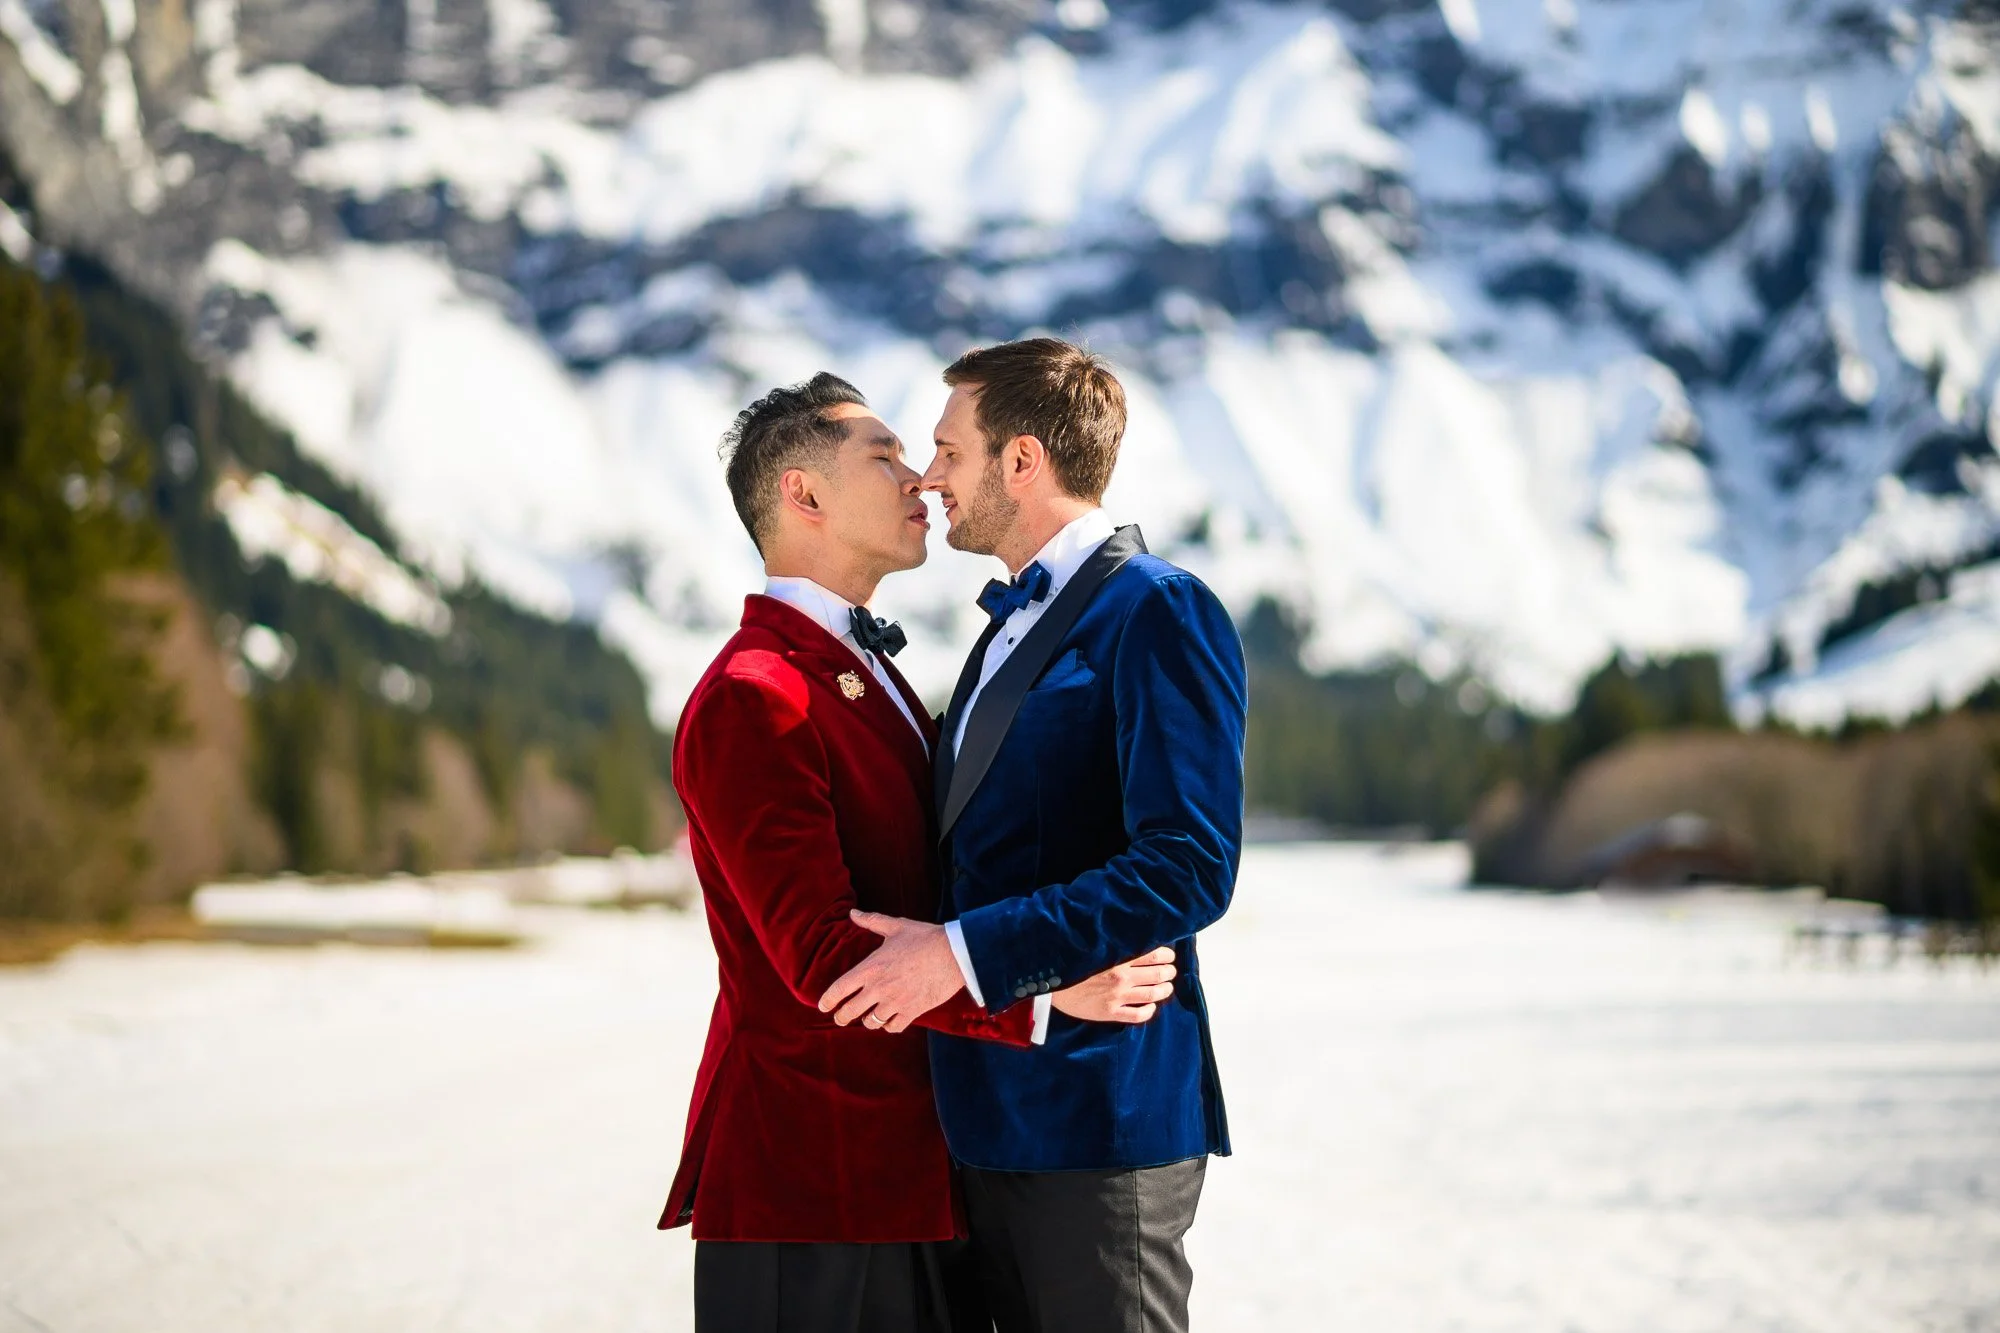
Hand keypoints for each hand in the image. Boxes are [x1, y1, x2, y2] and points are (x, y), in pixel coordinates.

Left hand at [817, 912, 965, 1032]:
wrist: (954, 953)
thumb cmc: (924, 937)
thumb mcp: (895, 926)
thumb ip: (871, 921)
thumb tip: (853, 913)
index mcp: (871, 968)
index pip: (839, 989)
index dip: (827, 1001)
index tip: (823, 1006)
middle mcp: (879, 988)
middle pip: (850, 1011)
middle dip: (842, 1016)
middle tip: (840, 1017)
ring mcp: (895, 1002)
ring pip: (871, 1022)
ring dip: (868, 1020)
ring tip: (869, 1017)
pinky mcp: (912, 1011)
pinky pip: (893, 1027)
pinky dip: (888, 1025)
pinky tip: (889, 1020)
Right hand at [1052, 946, 1176, 1024]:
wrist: (1050, 983)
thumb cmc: (1072, 961)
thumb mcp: (1094, 947)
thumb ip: (1115, 943)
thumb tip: (1135, 937)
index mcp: (1117, 958)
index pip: (1154, 954)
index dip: (1166, 954)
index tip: (1168, 955)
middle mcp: (1121, 977)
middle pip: (1158, 974)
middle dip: (1169, 971)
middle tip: (1170, 970)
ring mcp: (1117, 997)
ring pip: (1152, 994)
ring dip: (1165, 989)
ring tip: (1166, 986)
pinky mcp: (1110, 1012)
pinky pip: (1137, 1015)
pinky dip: (1149, 1011)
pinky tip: (1151, 1006)